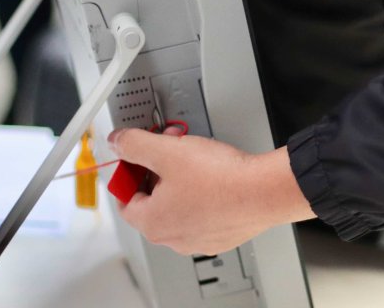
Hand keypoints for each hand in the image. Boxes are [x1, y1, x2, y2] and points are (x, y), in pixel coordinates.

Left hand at [109, 126, 314, 255]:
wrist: (265, 191)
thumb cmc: (220, 178)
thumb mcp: (166, 150)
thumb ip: (135, 145)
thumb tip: (118, 143)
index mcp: (153, 223)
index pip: (125, 199)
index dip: (128, 172)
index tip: (135, 158)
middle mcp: (174, 238)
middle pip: (152, 201)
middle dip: (157, 170)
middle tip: (168, 149)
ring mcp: (200, 239)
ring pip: (178, 205)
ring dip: (180, 180)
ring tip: (194, 157)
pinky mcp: (223, 235)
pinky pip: (202, 212)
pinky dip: (202, 193)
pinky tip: (214, 175)